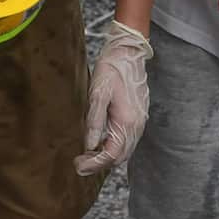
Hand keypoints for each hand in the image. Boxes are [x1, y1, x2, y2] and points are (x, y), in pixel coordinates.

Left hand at [73, 20, 152, 175]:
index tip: (78, 166)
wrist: (128, 52)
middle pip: (119, 156)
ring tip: (86, 156)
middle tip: (78, 163)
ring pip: (124, 150)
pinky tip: (99, 142)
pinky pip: (127, 140)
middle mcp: (137, 125)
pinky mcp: (138, 116)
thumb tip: (89, 145)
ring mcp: (139, 122)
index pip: (112, 154)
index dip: (94, 164)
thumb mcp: (98, 93)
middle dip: (99, 164)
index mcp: (127, 121)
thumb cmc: (112, 69)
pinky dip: (113, 147)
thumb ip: (94, 120)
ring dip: (106, 156)